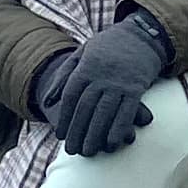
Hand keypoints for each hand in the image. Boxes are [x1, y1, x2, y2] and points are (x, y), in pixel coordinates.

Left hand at [33, 8, 169, 156]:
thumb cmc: (107, 47)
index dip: (65, 117)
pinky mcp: (136, 89)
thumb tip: (47, 101)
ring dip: (95, 134)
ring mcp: (119, 83)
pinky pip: (127, 111)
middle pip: (85, 108)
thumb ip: (63, 76)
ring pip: (104, 113)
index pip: (71, 97)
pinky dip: (119, 128)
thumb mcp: (82, 53)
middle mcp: (101, 77)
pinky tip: (112, 142)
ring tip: (88, 151)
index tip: (60, 135)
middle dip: (77, 131)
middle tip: (72, 150)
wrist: (140, 36)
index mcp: (85, 68)